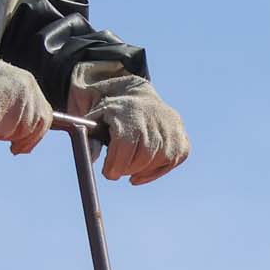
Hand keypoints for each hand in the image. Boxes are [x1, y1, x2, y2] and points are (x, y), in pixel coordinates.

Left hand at [75, 66, 189, 184]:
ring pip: (160, 159)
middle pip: (144, 154)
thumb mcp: (95, 120)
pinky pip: (173, 160)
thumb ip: (89, 138)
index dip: (116, 163)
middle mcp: (154, 116)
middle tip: (118, 170)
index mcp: (129, 111)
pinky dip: (157, 171)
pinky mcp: (182, 137)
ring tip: (129, 167)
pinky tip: (143, 171)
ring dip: (141, 170)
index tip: (108, 172)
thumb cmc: (112, 113)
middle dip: (127, 168)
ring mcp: (172, 126)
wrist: (137, 97)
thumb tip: (88, 159)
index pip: (126, 143)